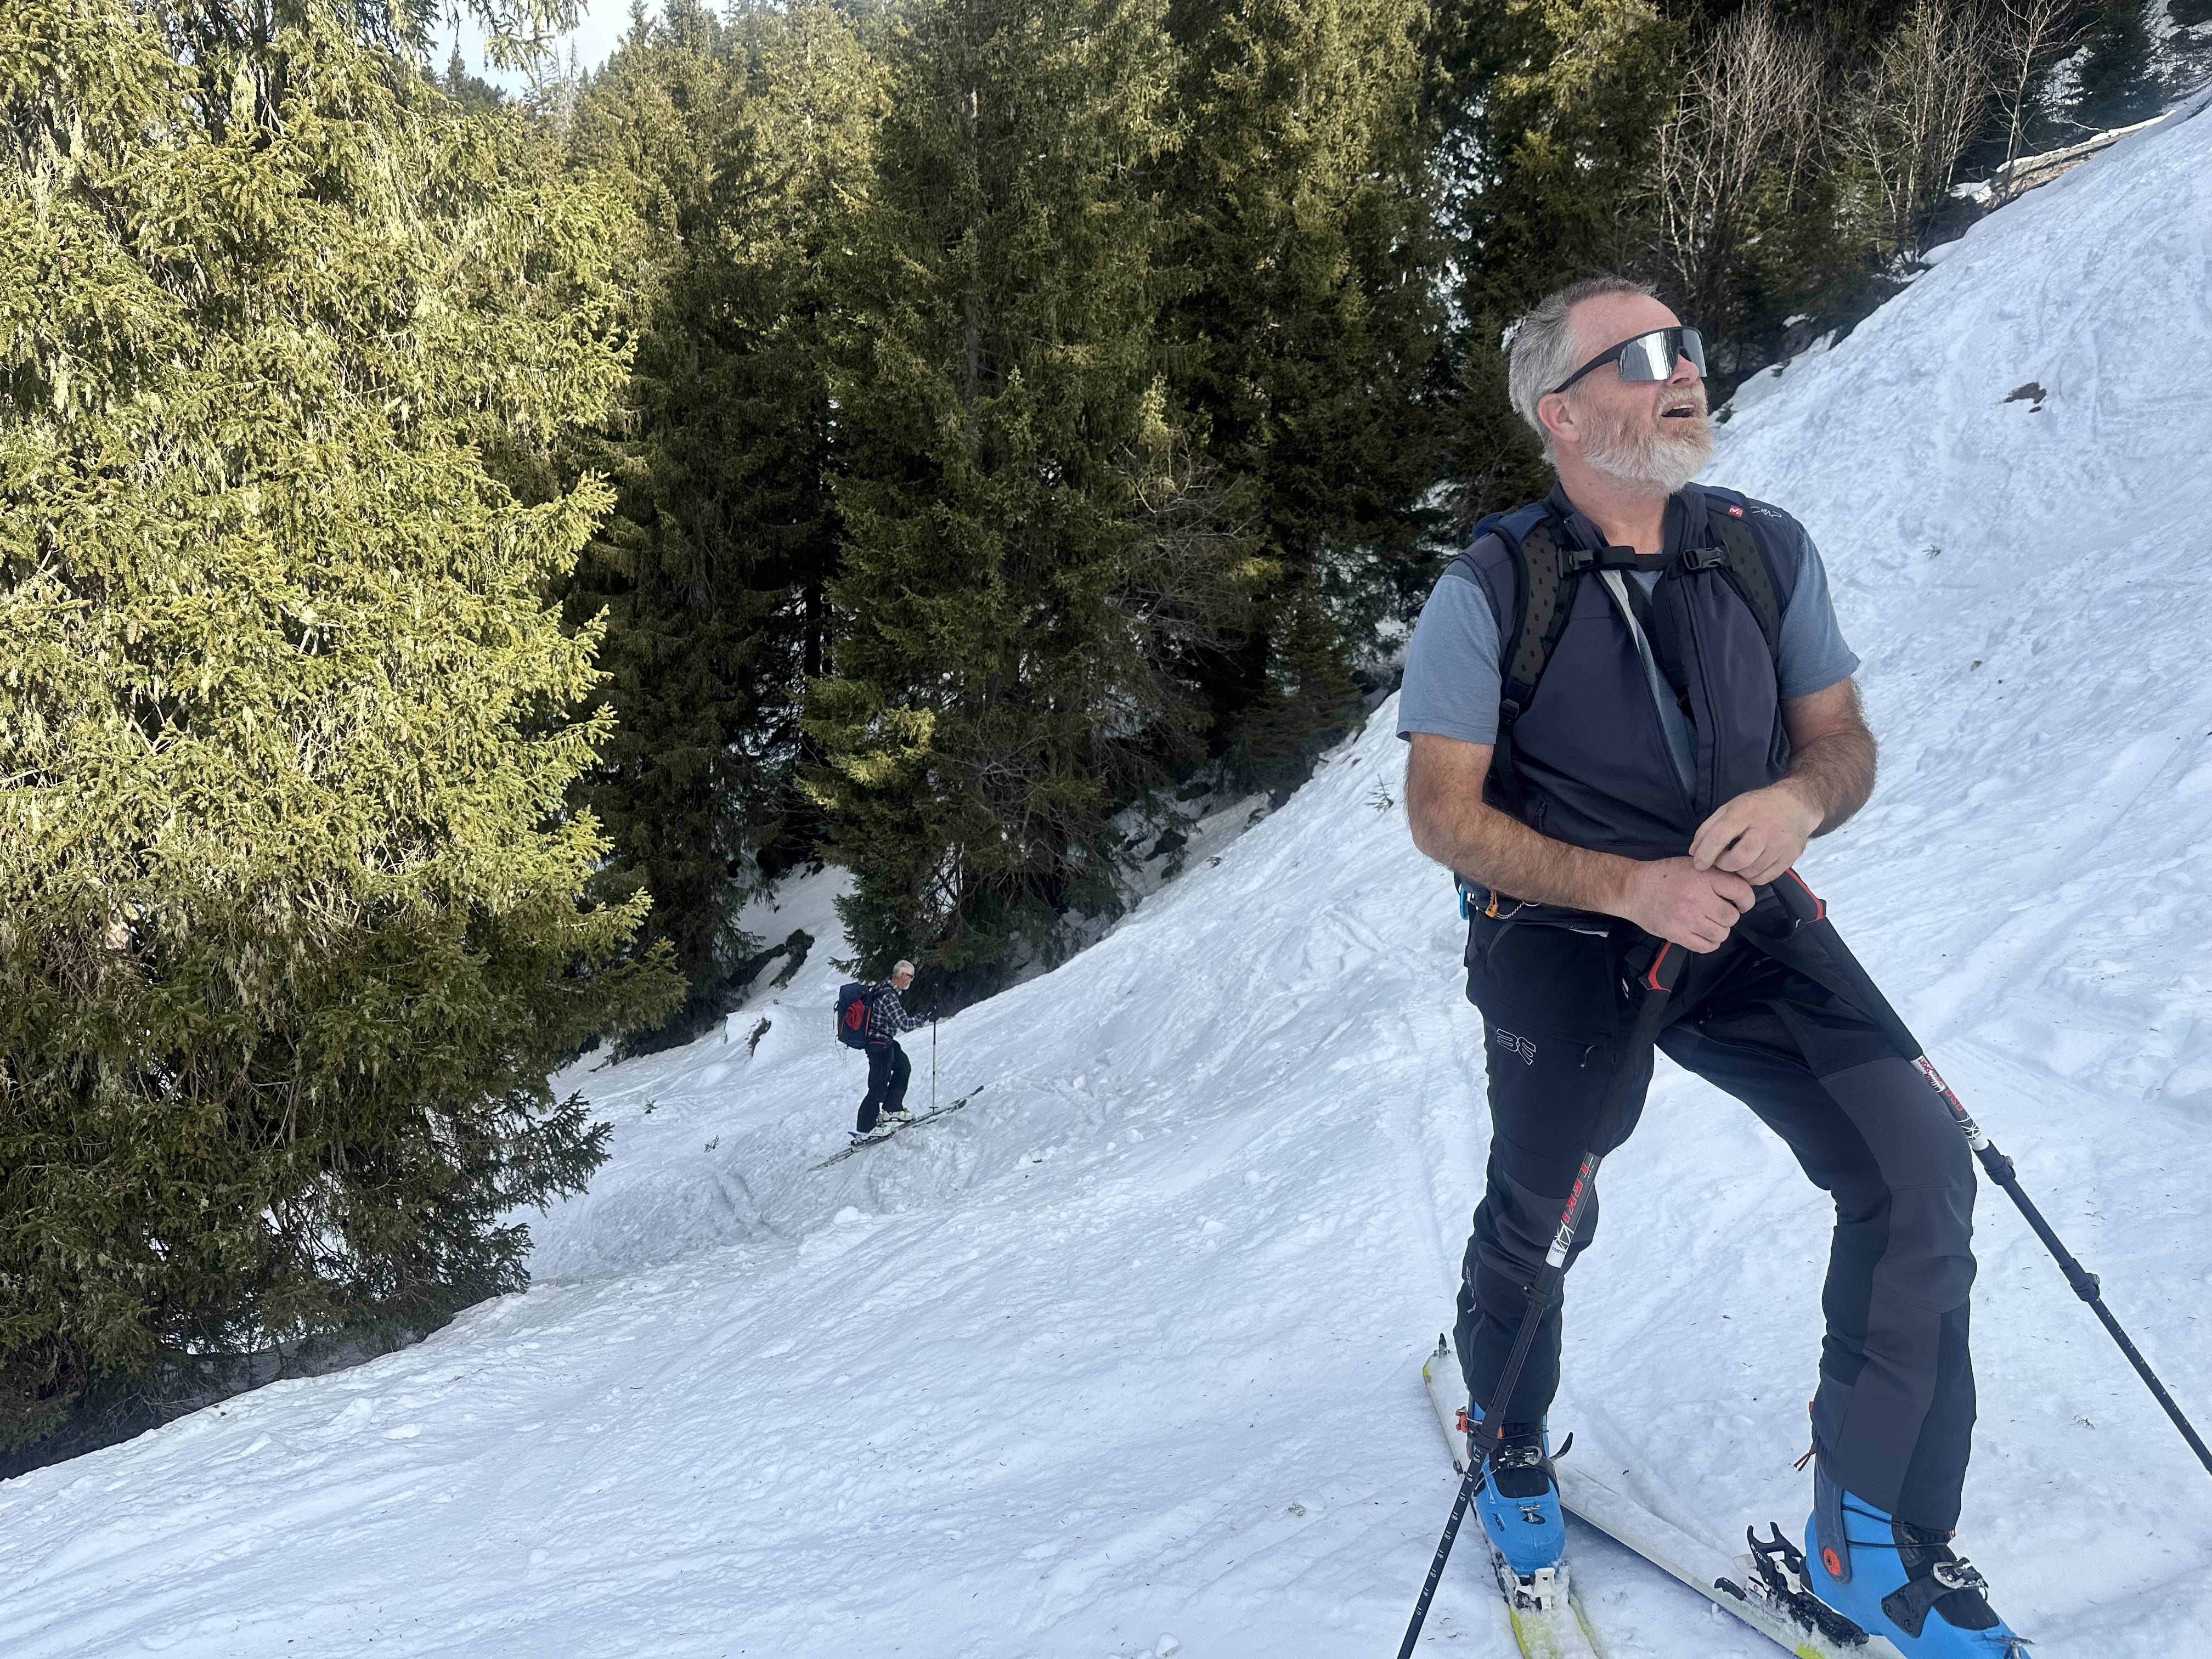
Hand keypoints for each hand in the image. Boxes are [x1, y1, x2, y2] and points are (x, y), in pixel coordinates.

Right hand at [1618, 857, 1755, 952]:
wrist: (1633, 888)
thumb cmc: (1663, 876)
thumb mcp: (1693, 864)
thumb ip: (1716, 874)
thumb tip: (1741, 889)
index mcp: (1706, 876)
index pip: (1742, 892)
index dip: (1746, 901)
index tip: (1740, 903)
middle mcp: (1699, 897)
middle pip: (1732, 917)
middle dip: (1728, 916)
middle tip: (1717, 912)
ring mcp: (1688, 917)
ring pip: (1721, 934)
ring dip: (1718, 931)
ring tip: (1707, 923)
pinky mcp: (1677, 934)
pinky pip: (1705, 946)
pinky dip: (1708, 943)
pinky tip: (1701, 934)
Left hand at [1688, 780, 1822, 885]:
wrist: (1796, 806)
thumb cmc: (1757, 807)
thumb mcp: (1730, 808)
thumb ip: (1708, 828)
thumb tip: (1693, 852)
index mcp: (1745, 812)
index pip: (1720, 836)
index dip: (1705, 854)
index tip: (1698, 863)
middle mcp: (1765, 829)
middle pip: (1738, 859)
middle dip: (1723, 865)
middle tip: (1720, 861)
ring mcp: (1780, 845)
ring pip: (1750, 872)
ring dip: (1737, 872)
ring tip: (1736, 862)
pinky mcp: (1790, 857)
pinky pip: (1765, 878)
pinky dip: (1752, 877)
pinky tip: (1749, 867)